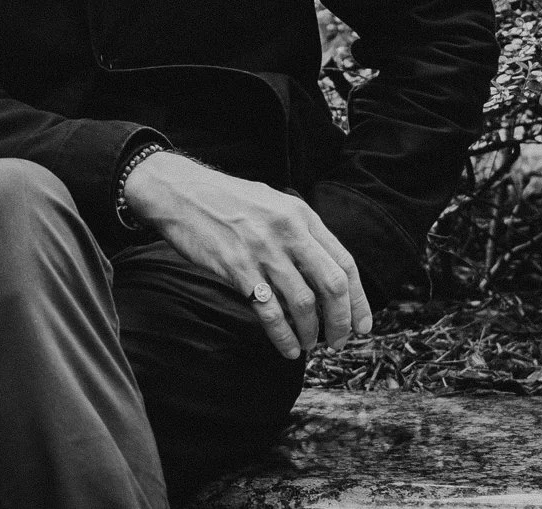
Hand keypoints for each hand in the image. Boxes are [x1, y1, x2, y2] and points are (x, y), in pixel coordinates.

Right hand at [124, 151, 371, 359]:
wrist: (178, 192)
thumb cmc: (225, 201)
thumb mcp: (272, 203)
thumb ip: (299, 232)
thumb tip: (324, 270)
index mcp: (301, 215)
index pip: (344, 263)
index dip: (358, 300)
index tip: (363, 324)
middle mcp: (288, 231)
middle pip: (331, 285)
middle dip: (341, 321)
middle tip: (339, 341)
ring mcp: (263, 249)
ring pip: (303, 303)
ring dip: (311, 332)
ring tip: (309, 345)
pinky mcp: (237, 268)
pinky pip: (269, 311)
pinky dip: (282, 336)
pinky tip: (287, 348)